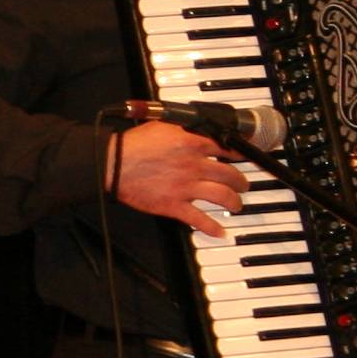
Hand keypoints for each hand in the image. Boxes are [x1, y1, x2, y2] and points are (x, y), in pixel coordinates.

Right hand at [113, 121, 246, 237]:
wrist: (113, 164)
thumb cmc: (133, 144)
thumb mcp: (163, 125)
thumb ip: (184, 127)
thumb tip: (197, 126)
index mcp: (191, 143)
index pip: (227, 147)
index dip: (239, 153)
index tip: (243, 156)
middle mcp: (193, 165)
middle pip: (230, 174)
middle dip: (241, 181)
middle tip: (242, 184)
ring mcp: (185, 187)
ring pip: (222, 196)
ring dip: (234, 202)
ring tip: (236, 204)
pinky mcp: (174, 205)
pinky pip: (200, 219)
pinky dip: (212, 228)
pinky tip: (220, 231)